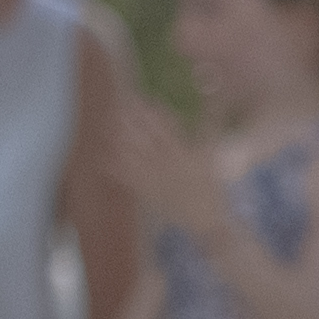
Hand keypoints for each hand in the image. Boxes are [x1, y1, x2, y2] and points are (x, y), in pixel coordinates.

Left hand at [108, 108, 230, 238]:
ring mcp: (156, 181)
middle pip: (145, 138)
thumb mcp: (212, 156)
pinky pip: (130, 180)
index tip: (141, 96)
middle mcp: (168, 165)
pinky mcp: (149, 195)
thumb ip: (210, 126)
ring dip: (121, 140)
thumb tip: (212, 100)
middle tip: (118, 104)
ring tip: (110, 124)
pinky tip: (105, 158)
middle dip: (132, 120)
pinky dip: (117, 169)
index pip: (164, 127)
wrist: (208, 222)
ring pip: (134, 156)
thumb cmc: (212, 188)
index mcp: (184, 154)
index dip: (151, 111)